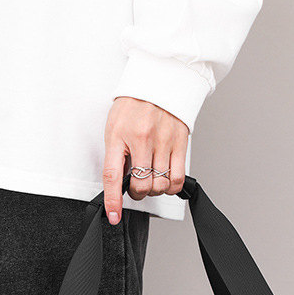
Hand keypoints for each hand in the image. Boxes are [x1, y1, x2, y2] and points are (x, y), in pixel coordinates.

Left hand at [103, 97, 187, 223]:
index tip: (114, 216)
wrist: (159, 78)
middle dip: (138, 193)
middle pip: (141, 186)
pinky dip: (172, 186)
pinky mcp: (181, 142)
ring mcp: (163, 142)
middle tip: (136, 185)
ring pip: (160, 185)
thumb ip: (117, 153)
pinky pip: (178, 178)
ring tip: (152, 179)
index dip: (113, 201)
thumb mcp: (114, 125)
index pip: (113, 176)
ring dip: (155, 189)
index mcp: (119, 135)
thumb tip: (121, 181)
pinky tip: (166, 178)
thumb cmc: (133, 103)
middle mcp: (142, 140)